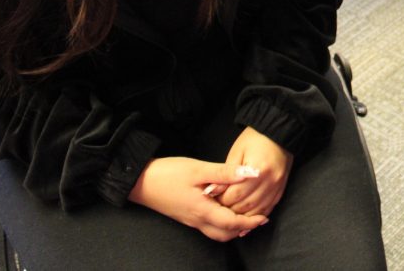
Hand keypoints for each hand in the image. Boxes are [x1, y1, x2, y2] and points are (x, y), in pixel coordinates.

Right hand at [128, 157, 268, 240]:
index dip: (250, 222)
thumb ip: (225, 173)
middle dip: (243, 229)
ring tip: (245, 216)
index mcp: (202, 211)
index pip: (232, 223)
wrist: (139, 181)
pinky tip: (225, 210)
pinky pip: (208, 226)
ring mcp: (190, 220)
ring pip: (216, 232)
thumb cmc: (168, 174)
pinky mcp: (186, 215)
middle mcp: (197, 220)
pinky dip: (221, 224)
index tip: (264, 218)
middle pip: (225, 234)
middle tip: (258, 218)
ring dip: (232, 228)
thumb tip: (250, 174)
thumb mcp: (198, 169)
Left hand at [216, 127, 293, 218]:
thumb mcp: (236, 152)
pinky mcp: (281, 189)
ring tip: (229, 216)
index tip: (212, 199)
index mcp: (257, 169)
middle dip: (230, 210)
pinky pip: (268, 209)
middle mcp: (270, 180)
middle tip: (218, 209)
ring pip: (257, 211)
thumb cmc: (254, 139)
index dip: (221, 199)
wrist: (278, 132)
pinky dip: (256, 216)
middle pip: (246, 205)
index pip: (235, 194)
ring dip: (242, 217)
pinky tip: (246, 220)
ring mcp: (277, 186)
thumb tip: (210, 191)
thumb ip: (224, 174)